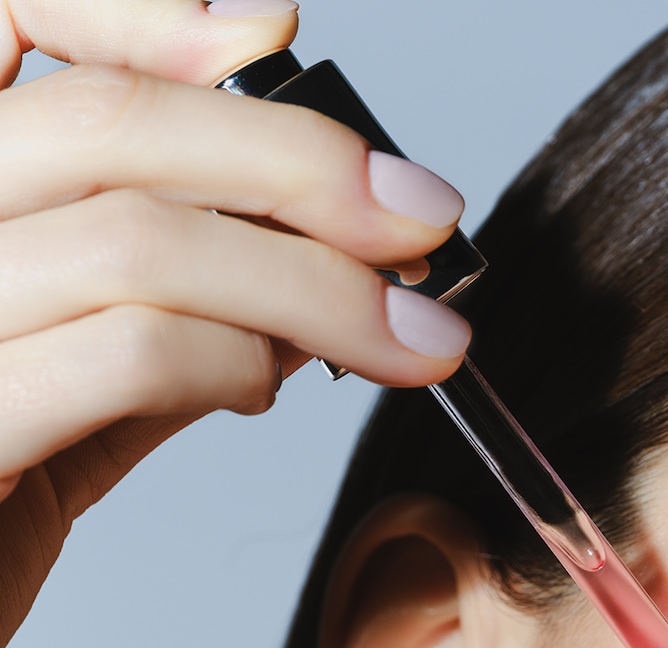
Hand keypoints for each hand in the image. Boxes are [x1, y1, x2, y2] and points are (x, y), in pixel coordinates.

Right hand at [0, 0, 473, 647]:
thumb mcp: (80, 371)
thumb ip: (174, 302)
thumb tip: (322, 259)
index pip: (7, 11)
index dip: (142, 14)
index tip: (276, 42)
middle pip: (112, 126)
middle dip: (303, 168)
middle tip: (421, 220)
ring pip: (142, 240)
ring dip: (314, 286)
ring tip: (404, 336)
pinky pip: (132, 353)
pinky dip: (236, 360)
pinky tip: (267, 384)